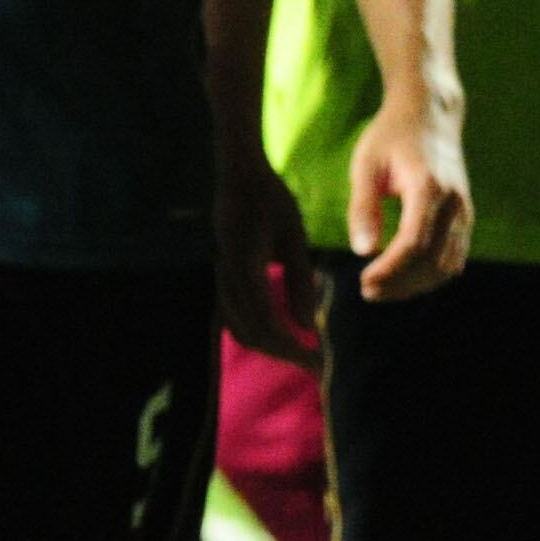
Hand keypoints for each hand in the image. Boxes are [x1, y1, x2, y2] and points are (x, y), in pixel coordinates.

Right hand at [213, 152, 324, 364]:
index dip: (292, 349)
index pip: (267, 324)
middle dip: (284, 354)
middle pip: (250, 334)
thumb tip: (307, 324)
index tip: (319, 361)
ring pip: (239, 329)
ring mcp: (221, 278)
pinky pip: (235, 316)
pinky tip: (284, 331)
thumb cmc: (271, 199)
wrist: (237, 176)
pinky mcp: (223, 276)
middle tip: (317, 364)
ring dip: (270, 345)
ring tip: (302, 352)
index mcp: (244, 269)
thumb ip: (299, 279)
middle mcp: (226, 279)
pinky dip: (258, 331)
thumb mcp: (293, 235)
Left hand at [341, 98, 469, 302]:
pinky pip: (453, 258)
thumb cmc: (392, 137)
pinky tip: (403, 277)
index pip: (414, 243)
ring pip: (446, 266)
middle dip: (400, 283)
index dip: (389, 269)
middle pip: (432, 261)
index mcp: (429, 187)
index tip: (363, 282)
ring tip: (382, 288)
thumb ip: (363, 207)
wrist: (431, 115)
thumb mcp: (367, 165)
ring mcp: (464, 211)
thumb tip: (362, 251)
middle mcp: (454, 202)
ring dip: (415, 284)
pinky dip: (429, 274)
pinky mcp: (465, 217)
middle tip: (367, 290)